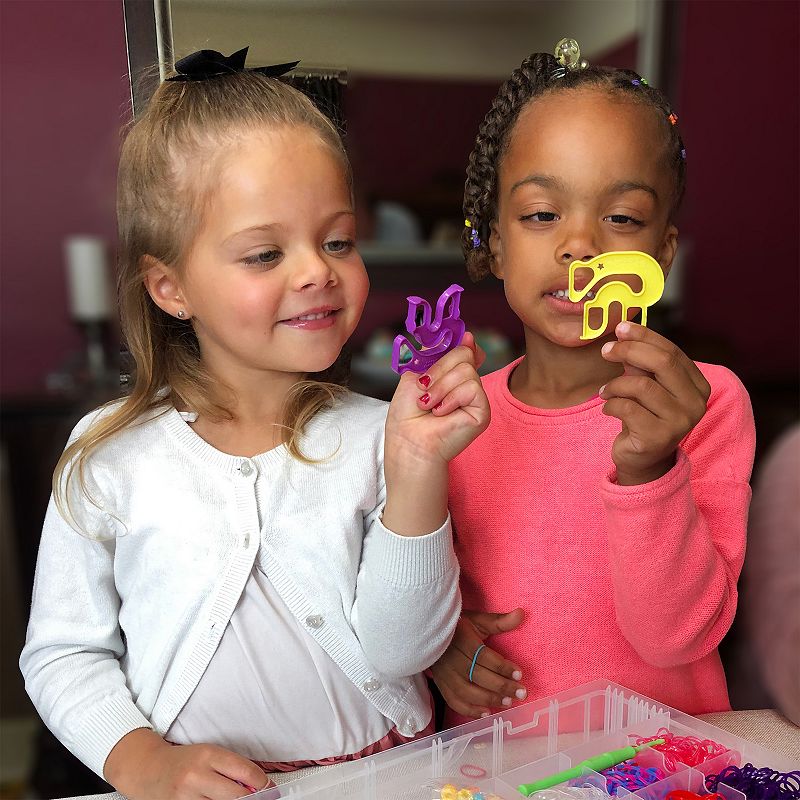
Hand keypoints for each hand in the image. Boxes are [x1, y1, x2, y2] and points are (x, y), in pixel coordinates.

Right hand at [104, 728, 267, 799]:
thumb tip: (259, 786)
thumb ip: (232, 768)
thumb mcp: (209, 755)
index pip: (246, 772)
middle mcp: (196, 775)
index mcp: (208, 755)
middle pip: (237, 795)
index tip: (270, 791)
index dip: (264, 785)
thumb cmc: (183, 761)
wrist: (147, 769)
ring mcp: (184, 796)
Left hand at [382, 332, 489, 534]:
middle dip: (438, 369)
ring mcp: (476, 398)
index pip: (464, 349)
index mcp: (451, 376)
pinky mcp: (482, 411)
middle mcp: (467, 385)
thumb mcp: (416, 374)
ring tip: (429, 405)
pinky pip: (472, 387)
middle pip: (463, 354)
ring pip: (466, 370)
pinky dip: (451, 398)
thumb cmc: (407, 415)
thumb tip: (466, 337)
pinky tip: (442, 412)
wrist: (408, 441)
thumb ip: (437, 354)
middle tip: (423, 389)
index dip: (462, 342)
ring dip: (440, 387)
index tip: (463, 337)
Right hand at [430, 609, 525, 717]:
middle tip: (521, 693)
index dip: (501, 667)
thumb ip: (500, 621)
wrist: (428, 632)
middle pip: (476, 675)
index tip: (519, 673)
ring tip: (508, 702)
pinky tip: (485, 712)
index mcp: (461, 639)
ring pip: (466, 691)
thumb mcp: (478, 620)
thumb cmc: (458, 626)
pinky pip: (453, 701)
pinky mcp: (440, 684)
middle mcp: (451, 658)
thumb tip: (521, 614)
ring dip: (488, 699)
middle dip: (501, 686)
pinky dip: (469, 710)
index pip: (483, 656)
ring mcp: (444, 673)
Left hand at [599, 322, 710, 484]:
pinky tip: (609, 408)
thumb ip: (640, 362)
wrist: (642, 459)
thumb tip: (624, 333)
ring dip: (615, 385)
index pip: (672, 351)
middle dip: (629, 351)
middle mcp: (695, 403)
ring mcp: (680, 422)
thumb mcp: (645, 384)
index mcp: (697, 385)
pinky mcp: (659, 438)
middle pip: (662, 363)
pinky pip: (628, 408)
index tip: (620, 328)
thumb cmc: (644, 415)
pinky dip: (611, 404)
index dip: (644, 336)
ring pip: (641, 386)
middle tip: (606, 351)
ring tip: (605, 392)